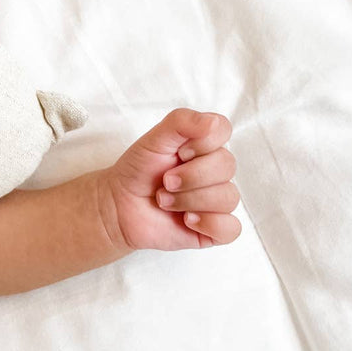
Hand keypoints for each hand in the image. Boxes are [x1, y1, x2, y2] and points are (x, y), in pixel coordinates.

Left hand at [100, 109, 239, 251]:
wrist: (120, 206)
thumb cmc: (139, 171)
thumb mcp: (154, 139)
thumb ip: (181, 122)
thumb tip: (213, 122)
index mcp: (204, 145)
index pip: (222, 130)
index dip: (201, 143)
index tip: (178, 152)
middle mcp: (215, 171)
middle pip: (226, 166)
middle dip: (190, 176)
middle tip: (165, 181)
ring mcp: (217, 200)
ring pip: (228, 197)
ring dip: (189, 200)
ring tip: (165, 201)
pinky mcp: (215, 228)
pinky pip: (231, 227)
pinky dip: (208, 223)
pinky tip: (186, 220)